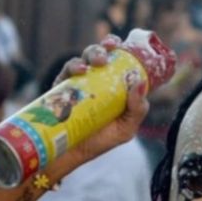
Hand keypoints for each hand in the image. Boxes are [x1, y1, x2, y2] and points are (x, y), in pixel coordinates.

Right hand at [52, 36, 149, 165]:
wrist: (73, 154)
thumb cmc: (101, 141)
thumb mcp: (126, 128)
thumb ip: (137, 109)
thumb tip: (139, 81)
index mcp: (114, 85)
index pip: (119, 60)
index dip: (122, 48)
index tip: (125, 46)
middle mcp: (96, 80)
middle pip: (101, 54)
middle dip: (106, 47)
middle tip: (110, 50)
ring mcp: (78, 82)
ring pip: (84, 58)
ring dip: (92, 53)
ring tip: (97, 62)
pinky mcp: (62, 87)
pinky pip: (67, 71)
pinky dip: (74, 66)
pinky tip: (81, 71)